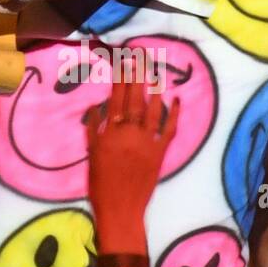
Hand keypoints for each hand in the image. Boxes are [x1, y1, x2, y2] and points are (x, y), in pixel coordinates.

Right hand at [85, 75, 179, 252]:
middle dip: (136, 77)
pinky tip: (176, 99)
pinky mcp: (160, 153)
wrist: (120, 208)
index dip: (119, 78)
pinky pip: (168, 130)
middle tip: (139, 57)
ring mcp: (147, 142)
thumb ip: (93, 129)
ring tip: (154, 72)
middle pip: (134, 99)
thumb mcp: (91, 153)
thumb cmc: (100, 183)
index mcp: (110, 132)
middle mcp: (129, 132)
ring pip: (152, 110)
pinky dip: (173, 114)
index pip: (115, 98)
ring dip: (154, 90)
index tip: (122, 61)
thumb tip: (95, 106)